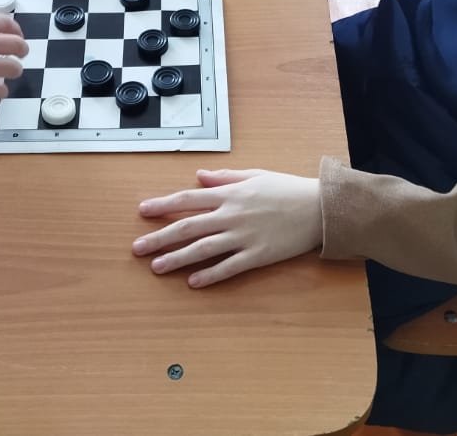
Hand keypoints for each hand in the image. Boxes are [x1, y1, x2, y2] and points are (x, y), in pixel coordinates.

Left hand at [132, 169, 321, 287]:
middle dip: (160, 237)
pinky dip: (210, 275)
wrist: (319, 208)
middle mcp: (231, 215)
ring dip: (177, 259)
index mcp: (229, 194)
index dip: (162, 205)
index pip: (187, 199)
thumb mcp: (254, 175)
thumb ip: (224, 178)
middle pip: (187, 227)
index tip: (142, 211)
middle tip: (137, 249)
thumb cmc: (287, 189)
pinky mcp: (258, 255)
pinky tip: (193, 283)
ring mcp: (243, 236)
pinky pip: (229, 267)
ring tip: (157, 267)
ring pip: (203, 249)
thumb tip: (199, 176)